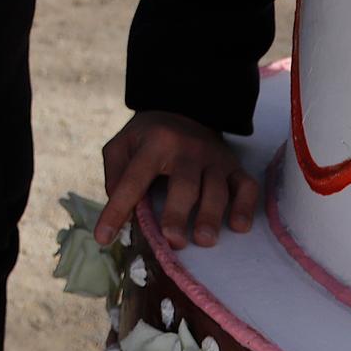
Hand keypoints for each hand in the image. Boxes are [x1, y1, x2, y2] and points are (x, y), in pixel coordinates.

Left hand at [97, 110, 258, 248]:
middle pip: (184, 185)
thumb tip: (119, 210)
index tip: (103, 237)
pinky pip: (246, 186)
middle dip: (178, 213)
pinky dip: (245, 207)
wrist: (184, 110)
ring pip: (217, 189)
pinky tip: (239, 226)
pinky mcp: (235, 166)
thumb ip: (115, 175)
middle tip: (172, 240)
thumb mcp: (121, 146)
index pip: (133, 180)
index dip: (117, 209)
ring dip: (212, 215)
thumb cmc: (147, 138)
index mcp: (154, 144)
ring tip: (205, 240)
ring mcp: (214, 158)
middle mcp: (187, 149)